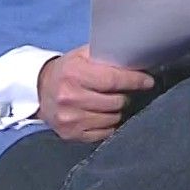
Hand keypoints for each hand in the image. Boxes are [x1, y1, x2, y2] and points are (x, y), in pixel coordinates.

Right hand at [35, 45, 153, 142]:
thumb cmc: (67, 71)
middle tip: (126, 91)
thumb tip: (135, 59)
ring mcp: (70, 118)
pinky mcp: (71, 134)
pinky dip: (109, 124)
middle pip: (115, 102)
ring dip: (118, 110)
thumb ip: (105, 56)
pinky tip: (105, 114)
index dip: (135, 81)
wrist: (40, 91)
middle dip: (126, 95)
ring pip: (112, 118)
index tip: (148, 81)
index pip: (112, 80)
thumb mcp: (82, 55)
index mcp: (74, 73)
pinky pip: (104, 132)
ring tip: (113, 102)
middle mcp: (70, 97)